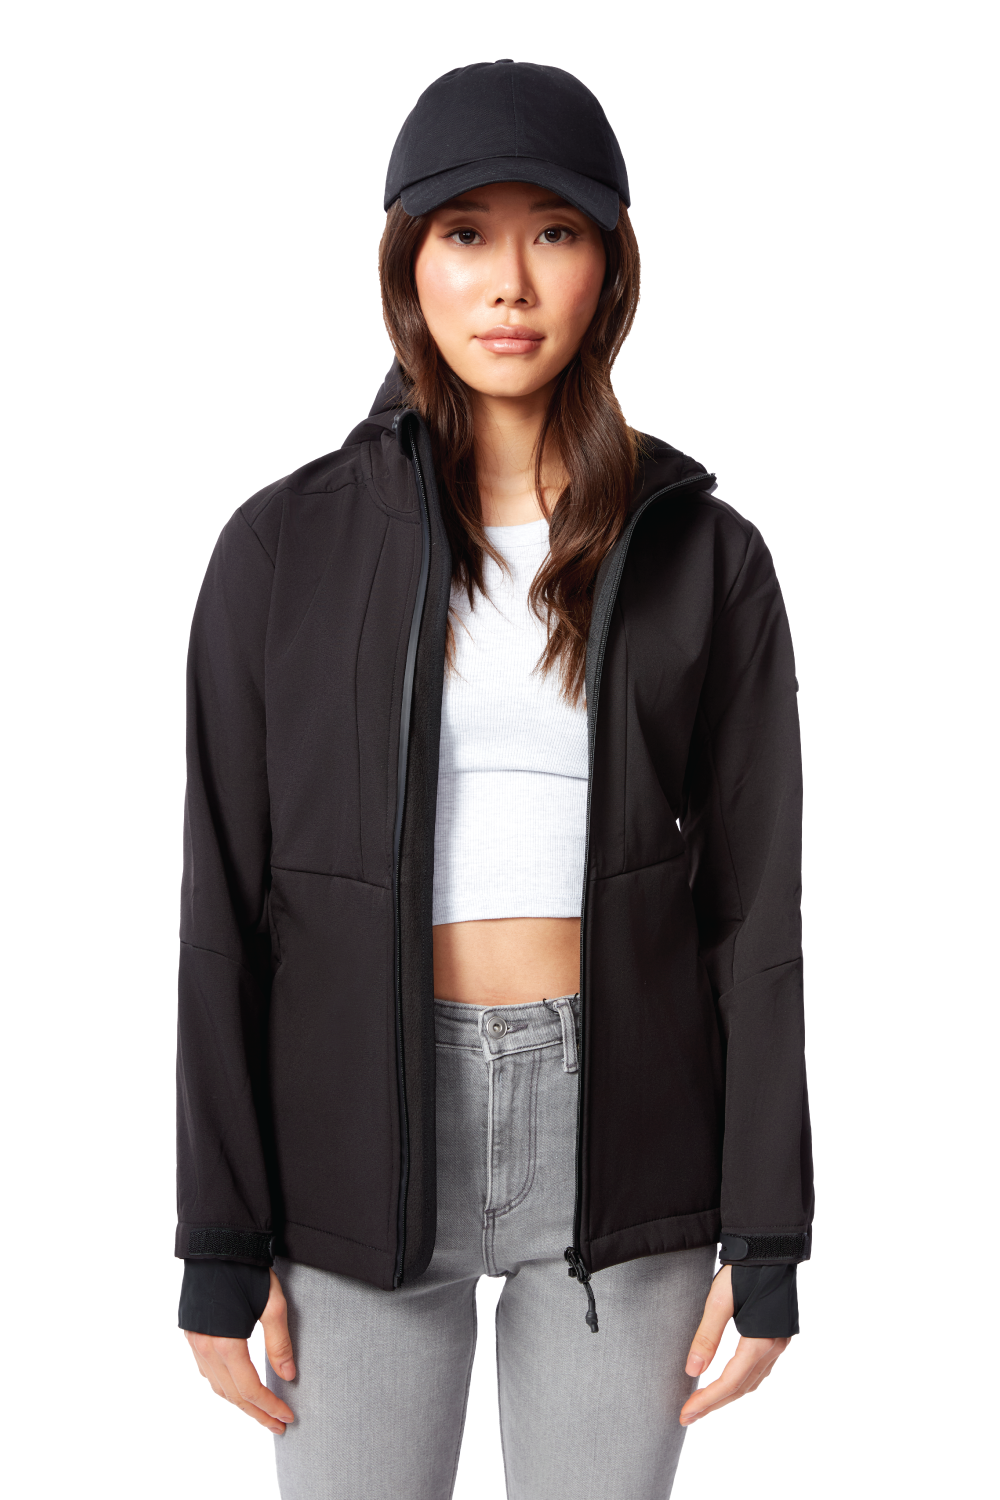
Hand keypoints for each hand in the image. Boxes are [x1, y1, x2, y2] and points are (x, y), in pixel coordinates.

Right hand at [184, 1269, 296, 1435]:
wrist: (217, 1244)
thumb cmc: (247, 1271)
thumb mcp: (272, 1305)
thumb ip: (280, 1344)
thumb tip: (289, 1376)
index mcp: (226, 1345)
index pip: (250, 1390)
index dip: (270, 1407)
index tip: (288, 1416)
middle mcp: (205, 1349)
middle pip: (232, 1395)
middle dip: (256, 1413)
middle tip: (278, 1425)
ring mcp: (194, 1343)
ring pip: (217, 1387)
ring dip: (239, 1403)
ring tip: (261, 1412)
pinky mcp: (192, 1335)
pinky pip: (207, 1372)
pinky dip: (224, 1386)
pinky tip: (237, 1387)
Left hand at [679, 1264, 789, 1425]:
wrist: (771, 1248)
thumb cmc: (745, 1270)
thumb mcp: (719, 1301)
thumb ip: (706, 1337)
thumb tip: (691, 1371)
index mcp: (760, 1342)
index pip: (730, 1383)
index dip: (707, 1401)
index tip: (685, 1413)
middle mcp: (774, 1348)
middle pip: (742, 1388)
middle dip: (714, 1404)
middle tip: (688, 1415)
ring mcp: (779, 1344)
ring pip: (752, 1382)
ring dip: (728, 1396)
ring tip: (703, 1403)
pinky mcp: (778, 1337)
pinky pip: (759, 1371)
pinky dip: (740, 1382)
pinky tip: (727, 1382)